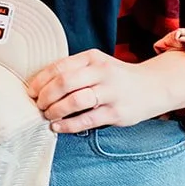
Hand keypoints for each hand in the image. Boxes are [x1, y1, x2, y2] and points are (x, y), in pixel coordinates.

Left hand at [25, 49, 184, 132]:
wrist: (154, 86)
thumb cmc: (117, 77)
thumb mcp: (97, 65)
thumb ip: (74, 71)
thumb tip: (40, 86)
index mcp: (92, 58)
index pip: (58, 67)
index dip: (40, 81)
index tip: (31, 91)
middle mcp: (101, 73)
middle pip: (64, 82)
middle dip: (45, 96)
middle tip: (38, 105)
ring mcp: (110, 93)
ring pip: (74, 101)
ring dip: (55, 110)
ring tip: (47, 115)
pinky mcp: (116, 112)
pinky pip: (86, 120)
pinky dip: (68, 125)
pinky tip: (58, 127)